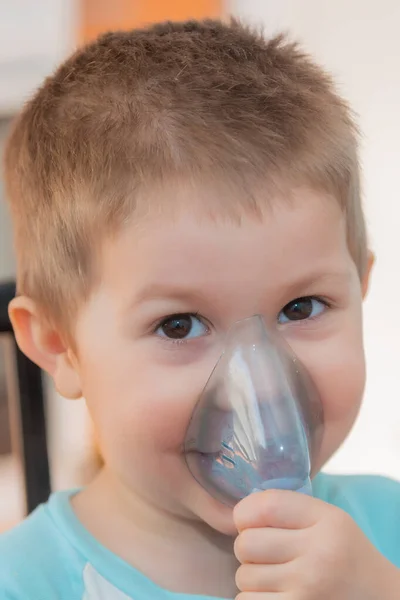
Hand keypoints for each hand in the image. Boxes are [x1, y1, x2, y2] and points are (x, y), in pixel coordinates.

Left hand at [233, 489, 399, 598]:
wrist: (380, 599)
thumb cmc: (345, 555)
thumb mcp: (329, 520)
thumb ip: (290, 509)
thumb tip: (237, 513)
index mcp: (327, 522)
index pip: (267, 505)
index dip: (244, 512)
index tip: (246, 521)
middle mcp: (318, 556)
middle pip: (247, 542)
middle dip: (248, 547)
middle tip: (265, 552)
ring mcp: (307, 590)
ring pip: (244, 576)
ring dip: (252, 576)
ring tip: (276, 576)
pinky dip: (254, 598)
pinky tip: (275, 594)